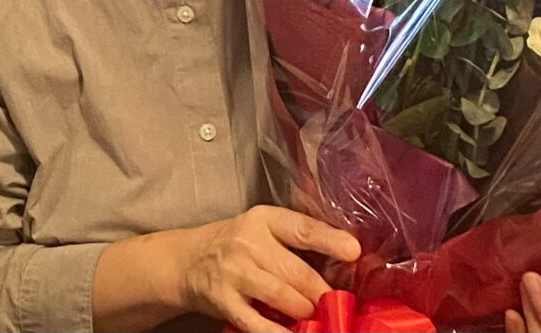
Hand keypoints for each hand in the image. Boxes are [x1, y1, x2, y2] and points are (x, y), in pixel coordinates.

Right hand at [178, 204, 360, 332]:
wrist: (187, 261)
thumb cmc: (236, 243)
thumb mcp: (262, 228)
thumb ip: (293, 241)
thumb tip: (338, 263)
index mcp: (264, 220)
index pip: (302, 228)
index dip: (329, 240)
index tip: (353, 251)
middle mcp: (249, 243)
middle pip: (295, 270)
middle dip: (320, 291)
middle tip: (336, 303)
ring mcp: (236, 273)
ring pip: (280, 296)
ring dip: (304, 311)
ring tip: (317, 318)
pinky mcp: (225, 301)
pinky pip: (256, 322)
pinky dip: (277, 332)